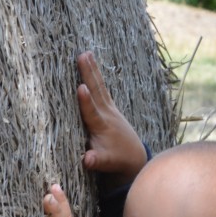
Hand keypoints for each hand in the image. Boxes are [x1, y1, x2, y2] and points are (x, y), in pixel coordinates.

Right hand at [77, 50, 147, 188]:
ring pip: (100, 86)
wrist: (134, 155)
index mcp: (102, 127)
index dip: (86, 101)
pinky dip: (96, 75)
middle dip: (89, 75)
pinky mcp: (110, 106)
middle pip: (97, 92)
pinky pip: (102, 87)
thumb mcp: (105, 163)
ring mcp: (110, 108)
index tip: (81, 87)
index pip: (92, 112)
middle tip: (82, 57)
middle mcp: (107, 114)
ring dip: (92, 69)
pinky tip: (91, 61)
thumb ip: (96, 161)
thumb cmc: (115, 160)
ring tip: (85, 53)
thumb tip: (87, 160)